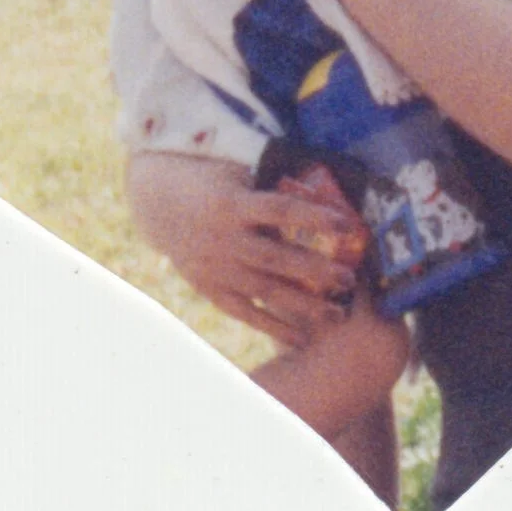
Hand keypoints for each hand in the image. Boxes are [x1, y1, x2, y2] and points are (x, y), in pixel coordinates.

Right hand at [125, 153, 360, 347]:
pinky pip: (245, 313)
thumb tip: (329, 186)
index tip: (346, 224)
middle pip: (276, 259)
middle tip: (350, 280)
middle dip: (315, 271)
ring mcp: (216, 268)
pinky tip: (302, 338)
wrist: (161, 205)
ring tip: (338, 315)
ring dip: (303, 305)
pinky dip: (273, 326)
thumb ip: (274, 185)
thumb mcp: (239, 173)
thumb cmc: (215, 182)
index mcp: (232, 203)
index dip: (313, 217)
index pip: (280, 210)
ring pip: (264, 290)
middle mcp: (224, 239)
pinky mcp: (211, 289)